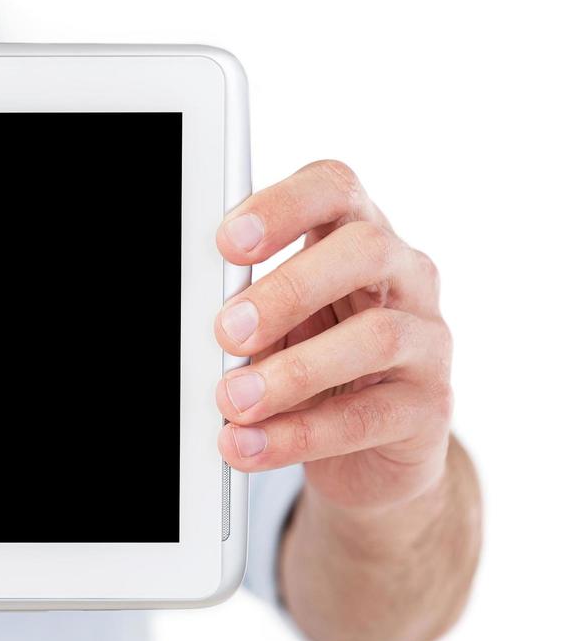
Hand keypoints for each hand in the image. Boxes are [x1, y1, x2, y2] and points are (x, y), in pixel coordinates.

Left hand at [213, 160, 452, 510]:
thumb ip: (249, 312)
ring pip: (376, 337)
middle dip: (289, 288)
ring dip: (291, 372)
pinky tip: (250, 444)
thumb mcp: (276, 326)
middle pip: (364, 250)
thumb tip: (209, 326)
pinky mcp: (430, 406)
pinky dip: (300, 433)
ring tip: (233, 401)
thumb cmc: (314, 361)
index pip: (333, 189)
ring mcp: (427, 339)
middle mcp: (404, 276)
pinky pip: (368, 415)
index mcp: (355, 235)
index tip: (228, 242)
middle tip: (228, 330)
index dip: (282, 206)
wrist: (372, 451)